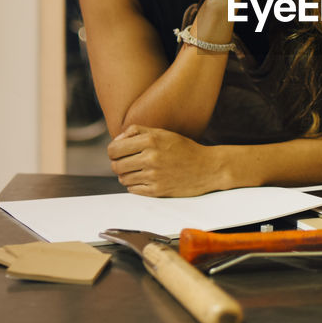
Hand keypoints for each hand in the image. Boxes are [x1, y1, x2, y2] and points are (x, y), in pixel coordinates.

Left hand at [107, 124, 224, 196]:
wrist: (208, 168)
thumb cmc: (185, 149)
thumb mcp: (163, 133)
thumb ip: (138, 132)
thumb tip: (116, 140)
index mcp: (151, 140)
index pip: (114, 149)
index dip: (113, 151)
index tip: (119, 152)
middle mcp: (151, 157)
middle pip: (115, 165)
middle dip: (118, 164)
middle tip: (128, 162)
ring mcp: (154, 175)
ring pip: (123, 178)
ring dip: (127, 175)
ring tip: (139, 170)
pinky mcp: (157, 190)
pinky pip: (132, 189)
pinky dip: (135, 185)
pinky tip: (146, 179)